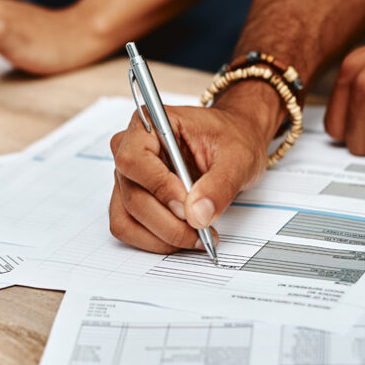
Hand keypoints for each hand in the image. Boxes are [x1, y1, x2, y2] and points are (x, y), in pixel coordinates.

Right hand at [109, 85, 279, 252]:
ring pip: (126, 218)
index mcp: (148, 124)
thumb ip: (219, 185)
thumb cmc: (231, 139)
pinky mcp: (129, 199)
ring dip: (160, 237)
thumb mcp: (237, 157)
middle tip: (202, 231)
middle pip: (132, 196)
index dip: (159, 188)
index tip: (188, 206)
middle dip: (167, 223)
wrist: (233, 143)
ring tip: (196, 236)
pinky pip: (128, 228)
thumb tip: (198, 215)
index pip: (134, 160)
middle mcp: (128, 149)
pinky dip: (155, 241)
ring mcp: (126, 177)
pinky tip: (183, 237)